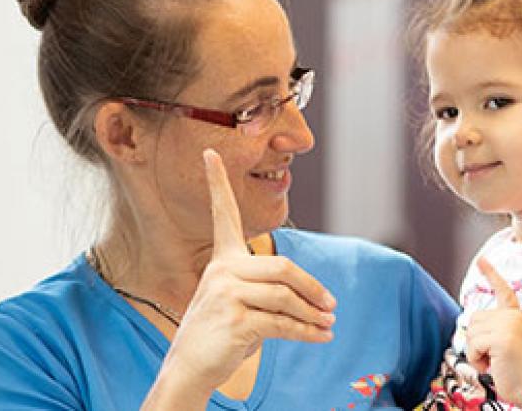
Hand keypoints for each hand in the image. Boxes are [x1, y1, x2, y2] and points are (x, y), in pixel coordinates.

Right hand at [158, 149, 335, 394]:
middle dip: (312, 287)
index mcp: (222, 260)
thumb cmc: (219, 334)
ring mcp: (226, 295)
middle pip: (282, 267)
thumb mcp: (241, 303)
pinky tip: (322, 337)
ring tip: (328, 324)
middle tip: (331, 306)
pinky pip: (283, 323)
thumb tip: (319, 302)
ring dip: (313, 315)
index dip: (216, 183)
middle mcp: (222, 271)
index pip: (222, 215)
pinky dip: (307, 332)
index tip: (209, 153)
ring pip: (286, 297)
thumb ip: (270, 290)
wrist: (189, 368)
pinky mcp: (235, 320)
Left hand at [466, 257, 521, 404]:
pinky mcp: (502, 337)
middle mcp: (512, 316)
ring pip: (471, 333)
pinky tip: (494, 364)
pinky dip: (477, 359)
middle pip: (473, 319)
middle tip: (495, 355)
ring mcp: (508, 325)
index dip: (491, 273)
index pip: (502, 290)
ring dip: (477, 352)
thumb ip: (491, 330)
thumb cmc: (516, 369)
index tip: (481, 259)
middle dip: (477, 341)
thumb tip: (469, 326)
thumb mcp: (503, 342)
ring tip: (496, 360)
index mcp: (514, 316)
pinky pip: (473, 345)